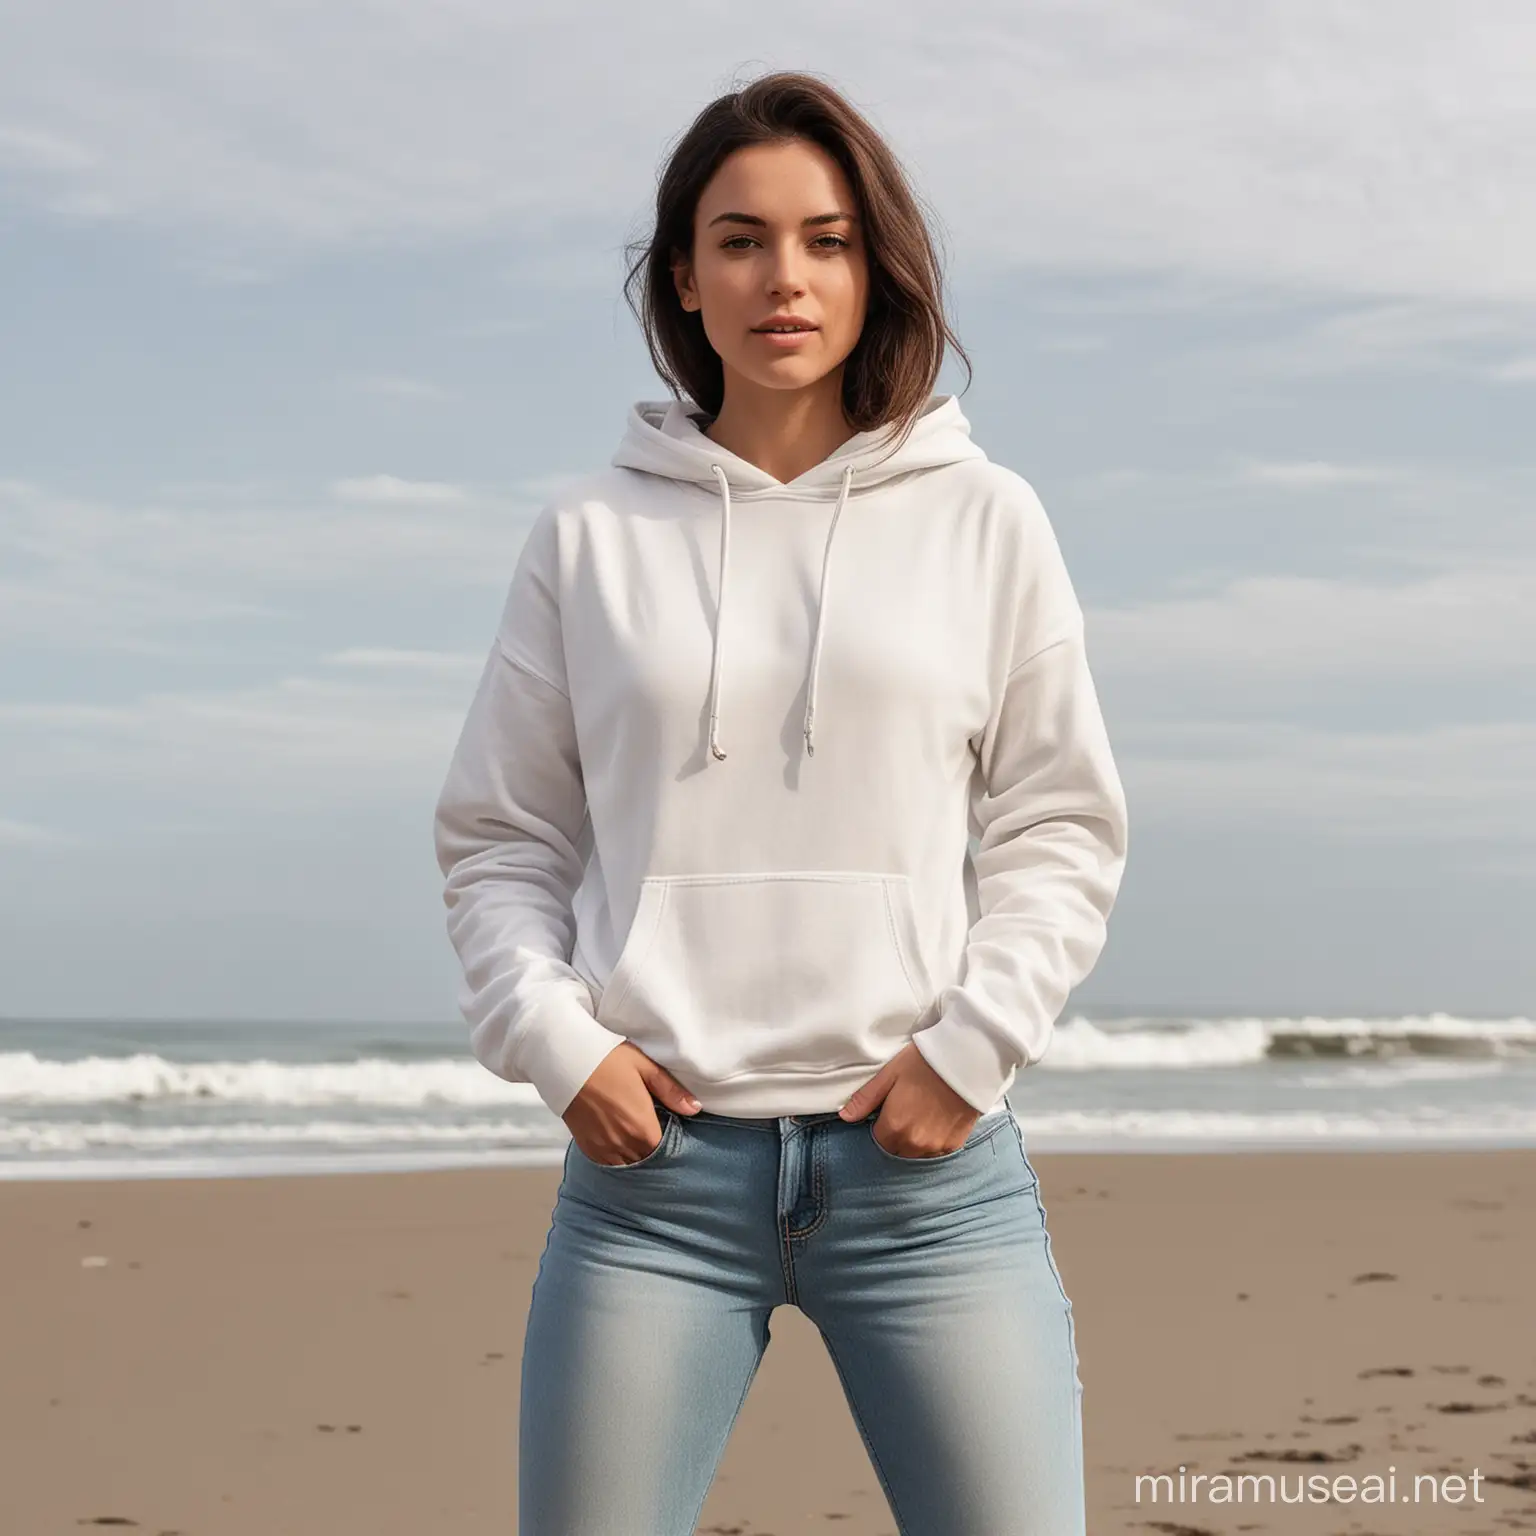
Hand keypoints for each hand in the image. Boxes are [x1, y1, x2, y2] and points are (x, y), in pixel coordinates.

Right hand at [564, 1042, 701, 1165]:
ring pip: (629, 1166)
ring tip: (640, 1138)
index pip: (666, 1151)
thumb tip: (695, 1108)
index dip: (672, 1144)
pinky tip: (622, 1141)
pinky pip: (610, 1164)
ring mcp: (603, 1149)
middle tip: (658, 1133)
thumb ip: (672, 1092)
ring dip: (637, 1157)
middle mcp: (623, 1144)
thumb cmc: (608, 1059)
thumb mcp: (646, 1067)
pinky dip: (619, 1157)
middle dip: (655, 1152)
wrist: (567, 1060)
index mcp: (642, 1127)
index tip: (674, 1132)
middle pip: (648, 1161)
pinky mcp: (588, 1148)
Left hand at [838, 1041, 979, 1157]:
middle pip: (895, 1150)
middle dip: (895, 1136)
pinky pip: (935, 1152)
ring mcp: (936, 1146)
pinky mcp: (954, 1144)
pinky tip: (935, 1121)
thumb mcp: (889, 1074)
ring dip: (913, 1141)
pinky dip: (932, 1141)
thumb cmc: (924, 1063)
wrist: (966, 1061)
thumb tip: (845, 1116)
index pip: (877, 1141)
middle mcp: (914, 1143)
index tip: (885, 1113)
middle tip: (903, 1111)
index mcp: (894, 1127)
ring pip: (915, 1154)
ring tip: (920, 1115)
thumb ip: (866, 1099)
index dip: (879, 1127)